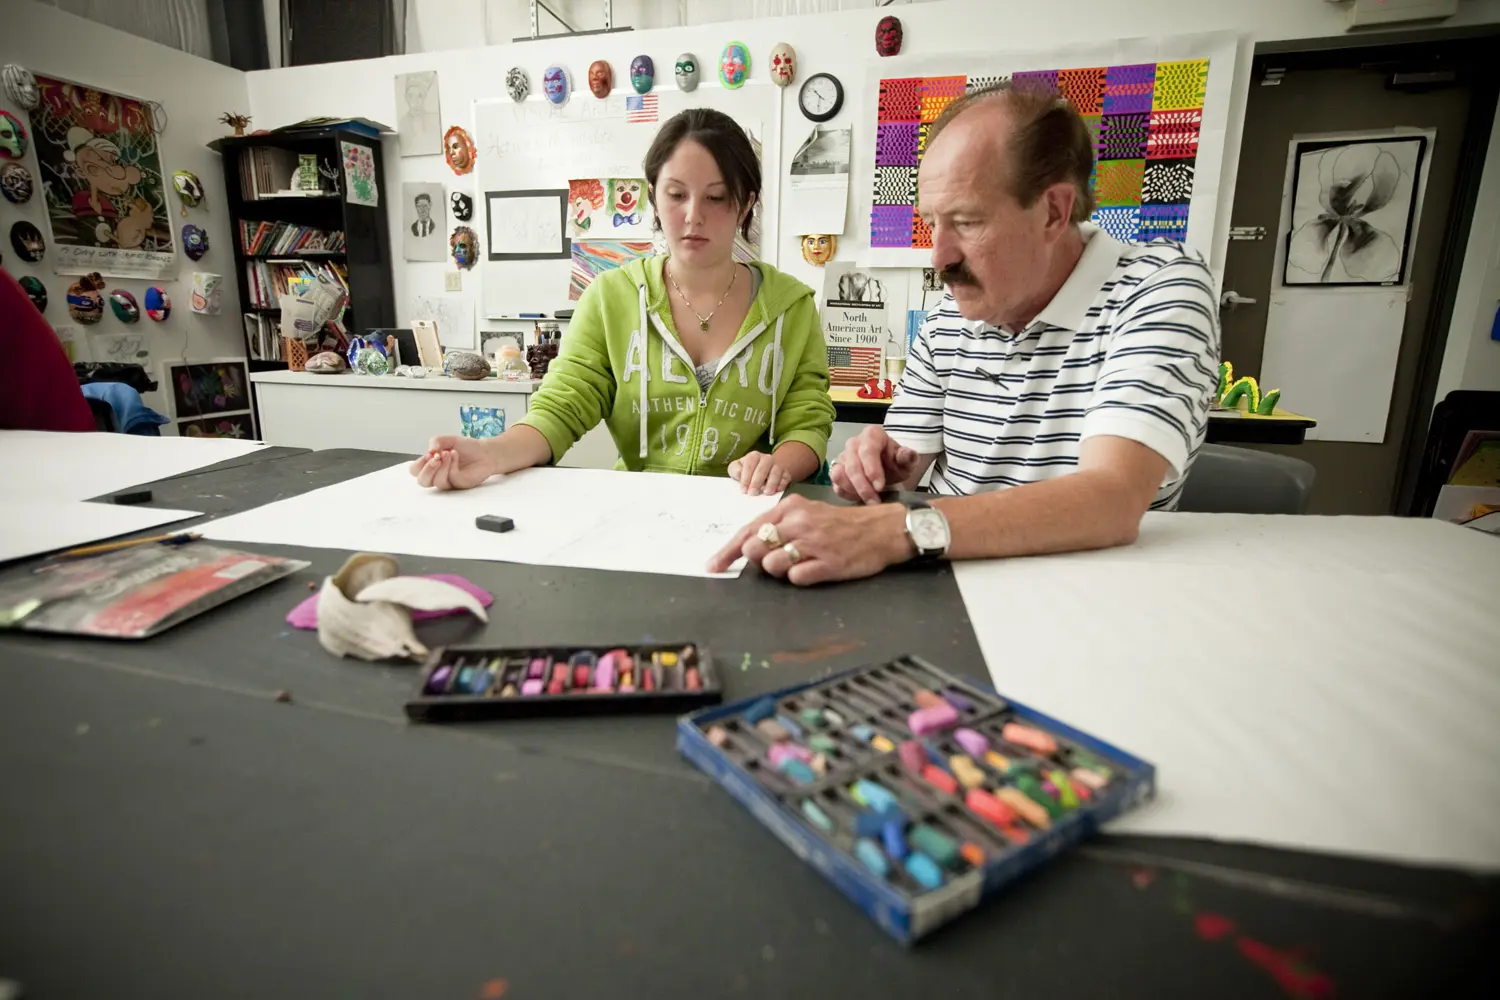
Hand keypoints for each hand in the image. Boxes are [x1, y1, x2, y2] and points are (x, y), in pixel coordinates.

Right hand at [409, 435, 500, 490]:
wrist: (485, 451)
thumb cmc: (466, 447)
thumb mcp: (448, 439)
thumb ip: (436, 442)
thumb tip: (430, 451)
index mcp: (431, 465)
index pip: (415, 471)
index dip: (418, 464)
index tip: (428, 454)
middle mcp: (437, 475)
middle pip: (422, 481)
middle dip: (427, 470)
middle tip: (435, 458)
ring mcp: (449, 481)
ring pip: (437, 482)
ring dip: (442, 466)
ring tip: (448, 453)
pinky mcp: (460, 484)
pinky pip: (451, 478)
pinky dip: (452, 465)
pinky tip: (455, 455)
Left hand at [707, 495, 909, 585]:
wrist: (882, 529)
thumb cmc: (841, 524)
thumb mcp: (808, 513)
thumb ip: (779, 526)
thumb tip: (750, 546)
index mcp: (791, 507)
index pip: (749, 530)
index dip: (727, 551)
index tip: (713, 566)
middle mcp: (799, 522)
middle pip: (756, 548)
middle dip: (759, 560)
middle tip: (777, 559)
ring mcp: (814, 543)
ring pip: (773, 565)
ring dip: (779, 570)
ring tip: (800, 562)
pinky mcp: (828, 564)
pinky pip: (796, 578)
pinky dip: (798, 578)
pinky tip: (814, 569)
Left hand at [727, 450, 792, 495]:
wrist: (768, 470)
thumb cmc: (750, 471)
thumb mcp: (738, 468)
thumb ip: (735, 469)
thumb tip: (739, 474)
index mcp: (754, 456)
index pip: (749, 464)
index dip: (745, 477)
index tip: (743, 489)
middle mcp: (767, 459)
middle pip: (762, 468)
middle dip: (757, 482)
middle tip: (752, 493)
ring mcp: (778, 466)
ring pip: (776, 472)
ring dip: (771, 483)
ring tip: (766, 493)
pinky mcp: (786, 474)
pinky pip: (786, 478)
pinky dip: (781, 484)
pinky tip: (777, 490)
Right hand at [831, 426, 919, 504]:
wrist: (889, 469)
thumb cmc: (896, 462)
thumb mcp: (907, 460)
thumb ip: (907, 457)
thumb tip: (906, 454)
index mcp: (872, 435)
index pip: (868, 451)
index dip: (872, 470)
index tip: (880, 487)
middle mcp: (853, 443)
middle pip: (852, 465)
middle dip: (863, 486)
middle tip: (875, 501)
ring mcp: (842, 457)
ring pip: (839, 475)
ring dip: (854, 491)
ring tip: (869, 500)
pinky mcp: (837, 471)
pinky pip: (836, 484)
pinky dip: (847, 494)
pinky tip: (861, 498)